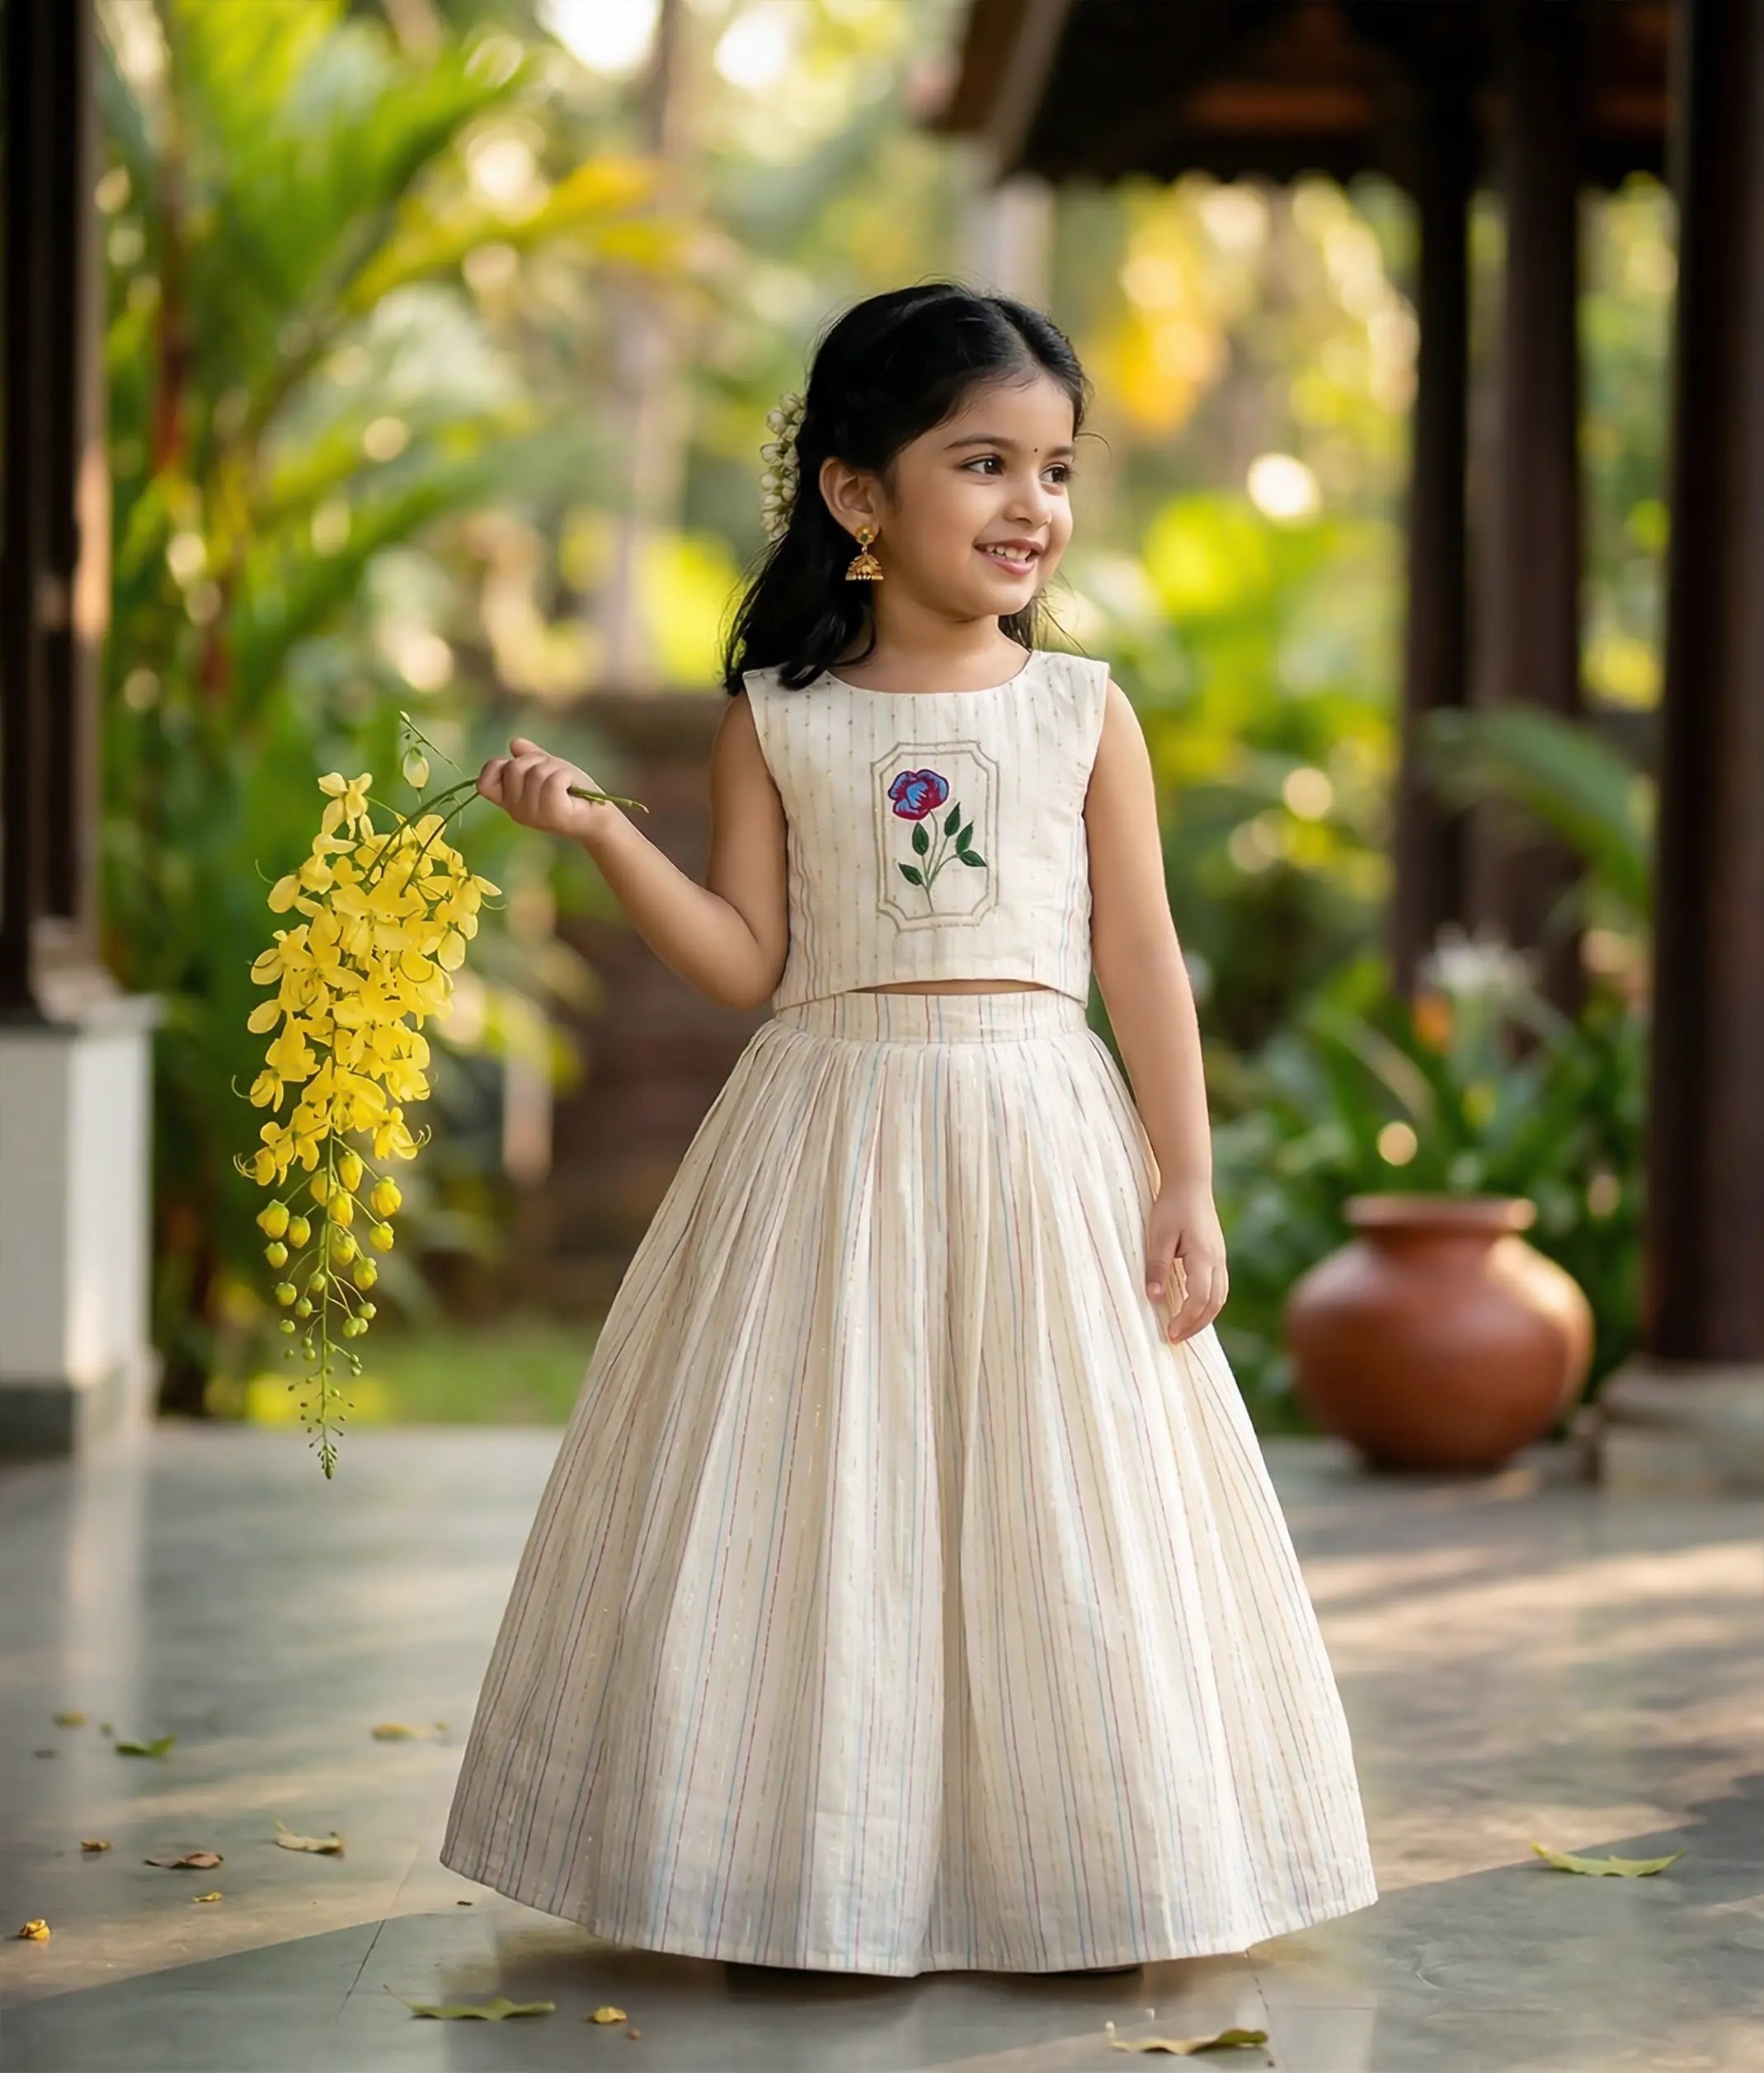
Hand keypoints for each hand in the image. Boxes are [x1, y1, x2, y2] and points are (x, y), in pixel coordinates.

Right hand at [475, 736, 621, 845]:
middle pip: (514, 767)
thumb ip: (529, 757)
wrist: (597, 816)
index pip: (484, 782)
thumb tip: (514, 743)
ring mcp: (533, 814)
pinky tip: (571, 788)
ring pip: (536, 771)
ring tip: (565, 784)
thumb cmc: (572, 792)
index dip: (498, 766)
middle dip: (537, 762)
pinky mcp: (553, 813)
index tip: (519, 767)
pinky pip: (553, 779)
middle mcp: (516, 810)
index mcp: (509, 802)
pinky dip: (566, 776)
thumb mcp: (547, 769)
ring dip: (555, 769)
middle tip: (554, 776)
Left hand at [1144, 1177, 1227, 1344]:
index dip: (1185, 1319)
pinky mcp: (1218, 1256)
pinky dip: (1208, 1305)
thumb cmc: (1171, 1207)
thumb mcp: (1157, 1236)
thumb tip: (1154, 1298)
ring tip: (1183, 1330)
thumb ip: (1156, 1267)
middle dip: (1195, 1325)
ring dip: (1203, 1318)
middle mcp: (1217, 1261)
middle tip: (1174, 1339)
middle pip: (1213, 1304)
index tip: (1169, 1333)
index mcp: (1203, 1257)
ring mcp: (1221, 1259)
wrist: (1190, 1183)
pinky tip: (1192, 1310)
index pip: (1199, 1298)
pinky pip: (1219, 1288)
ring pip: (1220, 1298)